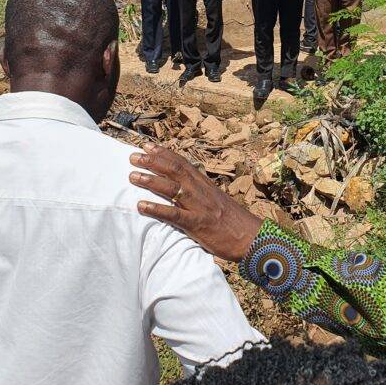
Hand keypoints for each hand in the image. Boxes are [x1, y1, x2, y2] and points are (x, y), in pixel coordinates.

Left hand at [130, 143, 263, 262]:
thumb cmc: (234, 223)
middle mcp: (201, 192)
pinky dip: (156, 209)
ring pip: (171, 189)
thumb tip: (186, 191)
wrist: (253, 237)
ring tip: (132, 176)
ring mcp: (199, 207)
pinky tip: (141, 206)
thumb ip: (201, 195)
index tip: (148, 146)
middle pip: (174, 170)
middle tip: (134, 156)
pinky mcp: (198, 224)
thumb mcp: (217, 202)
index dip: (164, 153)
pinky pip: (174, 215)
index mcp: (206, 185)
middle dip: (153, 162)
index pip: (182, 163)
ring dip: (150, 181)